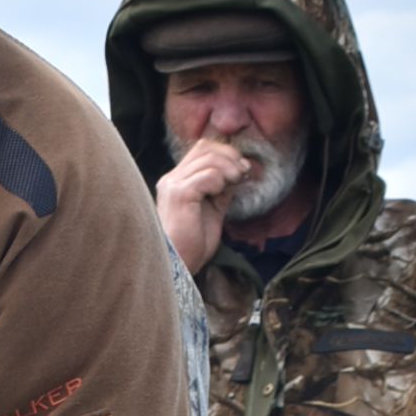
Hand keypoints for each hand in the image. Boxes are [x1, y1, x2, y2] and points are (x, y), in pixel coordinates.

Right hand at [155, 137, 250, 274]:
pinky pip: (208, 176)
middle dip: (231, 157)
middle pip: (205, 148)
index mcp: (177, 181)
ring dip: (229, 169)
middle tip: (244, 174)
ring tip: (236, 183)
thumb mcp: (213, 209)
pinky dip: (221, 182)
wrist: (178, 267)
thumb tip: (239, 169)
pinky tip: (221, 194)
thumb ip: (221, 189)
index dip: (225, 152)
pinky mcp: (180, 195)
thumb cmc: (192, 244)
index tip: (242, 170)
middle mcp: (172, 179)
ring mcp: (173, 185)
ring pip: (209, 159)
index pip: (201, 149)